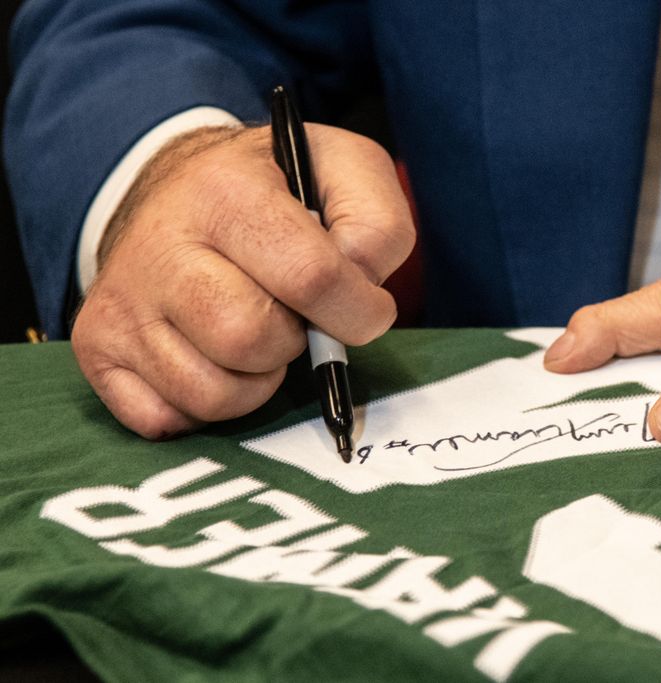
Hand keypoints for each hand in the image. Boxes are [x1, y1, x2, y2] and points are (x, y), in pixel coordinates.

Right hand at [73, 124, 412, 438]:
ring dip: (256, 381)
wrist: (178, 189)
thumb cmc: (276, 191)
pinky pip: (166, 419)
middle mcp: (160, 245)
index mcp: (225, 190)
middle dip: (295, 343)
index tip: (366, 308)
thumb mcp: (343, 170)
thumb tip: (362, 285)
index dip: (358, 310)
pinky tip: (214, 358)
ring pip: (212, 393)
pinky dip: (205, 406)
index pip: (311, 278)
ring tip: (257, 334)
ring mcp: (121, 301)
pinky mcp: (97, 348)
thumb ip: (378, 223)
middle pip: (252, 340)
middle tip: (294, 315)